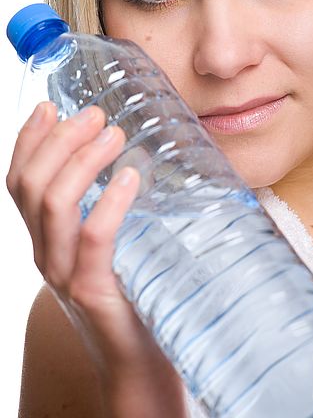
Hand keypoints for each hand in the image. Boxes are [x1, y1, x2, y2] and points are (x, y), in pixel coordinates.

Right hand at [6, 101, 184, 413]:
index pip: (20, 181)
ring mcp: (64, 273)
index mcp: (46, 238)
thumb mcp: (112, 244)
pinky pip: (92, 238)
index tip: (50, 106)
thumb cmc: (131, 292)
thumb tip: (132, 159)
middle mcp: (45, 253)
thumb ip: (109, 210)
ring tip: (113, 134)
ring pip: (54, 204)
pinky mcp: (92, 290)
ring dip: (82, 161)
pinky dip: (109, 202)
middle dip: (59, 140)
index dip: (29, 140)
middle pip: (31, 184)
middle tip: (94, 114)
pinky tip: (129, 177)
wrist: (137, 359)